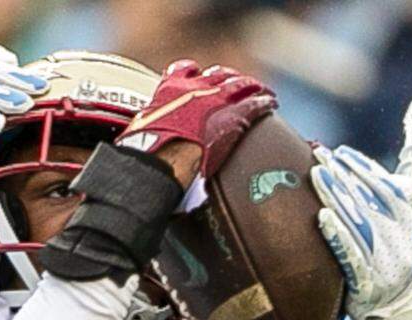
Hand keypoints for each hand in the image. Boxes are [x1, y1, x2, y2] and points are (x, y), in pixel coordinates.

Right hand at [116, 60, 275, 176]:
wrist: (159, 158)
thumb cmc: (144, 151)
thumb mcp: (140, 130)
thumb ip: (149, 126)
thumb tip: (141, 141)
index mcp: (169, 89)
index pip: (185, 70)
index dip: (196, 73)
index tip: (204, 76)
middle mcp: (194, 88)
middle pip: (218, 75)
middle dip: (231, 78)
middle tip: (240, 85)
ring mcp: (216, 99)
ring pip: (241, 85)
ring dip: (253, 87)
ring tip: (263, 91)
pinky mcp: (234, 116)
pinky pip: (255, 104)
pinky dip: (264, 102)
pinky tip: (271, 104)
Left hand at [311, 146, 411, 319]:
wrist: (402, 316)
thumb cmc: (399, 270)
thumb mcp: (410, 235)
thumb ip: (403, 205)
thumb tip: (399, 173)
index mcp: (410, 226)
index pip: (387, 188)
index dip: (364, 169)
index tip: (342, 153)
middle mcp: (399, 241)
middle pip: (369, 201)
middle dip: (343, 175)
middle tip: (321, 156)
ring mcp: (384, 262)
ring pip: (358, 223)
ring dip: (336, 197)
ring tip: (317, 175)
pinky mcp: (366, 283)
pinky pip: (350, 256)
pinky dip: (337, 235)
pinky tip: (323, 217)